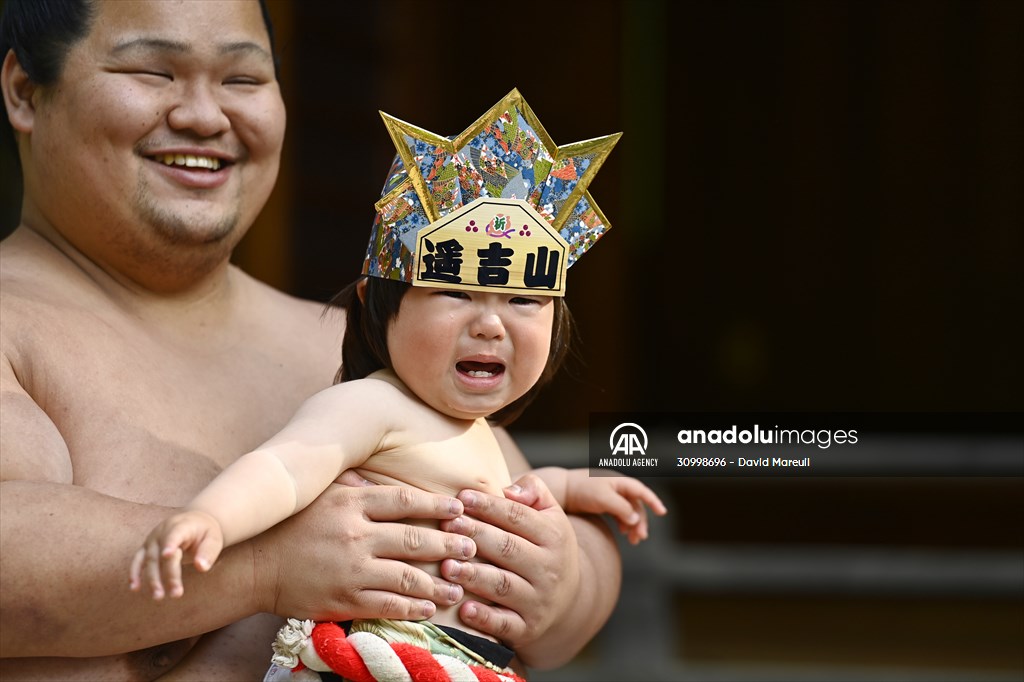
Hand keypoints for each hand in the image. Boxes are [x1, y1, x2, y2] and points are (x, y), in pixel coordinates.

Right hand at [129, 510, 223, 599]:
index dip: (170, 544)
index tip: (167, 555)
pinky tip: (134, 588)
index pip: (175, 534)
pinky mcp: (146, 548)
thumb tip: (201, 567)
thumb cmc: (205, 533)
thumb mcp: (214, 539)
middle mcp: (163, 531)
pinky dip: (134, 574)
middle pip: (162, 554)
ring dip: (152, 579)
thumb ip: (208, 552)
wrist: (194, 521)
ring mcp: (152, 539)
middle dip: (168, 575)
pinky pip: (137, 561)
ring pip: (149, 560)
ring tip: (158, 597)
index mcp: (181, 526)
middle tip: (176, 594)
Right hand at [251, 481, 473, 621]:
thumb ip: (355, 485)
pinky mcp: (344, 599)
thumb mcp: (322, 494)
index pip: (404, 501)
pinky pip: (388, 604)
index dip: (436, 506)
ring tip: (460, 584)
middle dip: (449, 545)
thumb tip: (384, 478)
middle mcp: (355, 534)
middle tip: (473, 547)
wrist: (252, 565)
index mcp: (351, 503)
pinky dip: (413, 607)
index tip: (460, 509)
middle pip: (414, 539)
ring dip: (438, 582)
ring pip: (407, 576)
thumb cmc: (289, 525)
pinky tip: (430, 607)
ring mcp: (351, 569)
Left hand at [439, 474, 577, 653]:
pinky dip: (484, 619)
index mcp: (554, 536)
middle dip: (476, 536)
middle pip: (508, 548)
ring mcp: (538, 601)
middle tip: (447, 526)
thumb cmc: (544, 546)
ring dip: (473, 576)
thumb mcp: (550, 514)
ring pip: (503, 586)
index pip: (518, 517)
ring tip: (446, 565)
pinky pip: (505, 625)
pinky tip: (462, 609)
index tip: (461, 496)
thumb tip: (509, 490)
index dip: (489, 506)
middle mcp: (549, 569)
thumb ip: (533, 491)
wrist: (568, 600)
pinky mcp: (527, 628)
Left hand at [566, 472, 666, 544]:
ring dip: (633, 525)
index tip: (663, 512)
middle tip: (641, 537)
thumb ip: (621, 508)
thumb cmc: (582, 490)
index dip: (653, 501)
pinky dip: (624, 523)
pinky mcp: (603, 503)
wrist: (562, 490)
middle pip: (636, 505)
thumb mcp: (603, 499)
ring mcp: (610, 495)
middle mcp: (617, 487)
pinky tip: (624, 533)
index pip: (641, 491)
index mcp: (619, 482)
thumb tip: (636, 518)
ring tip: (634, 540)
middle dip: (641, 521)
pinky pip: (620, 514)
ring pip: (629, 511)